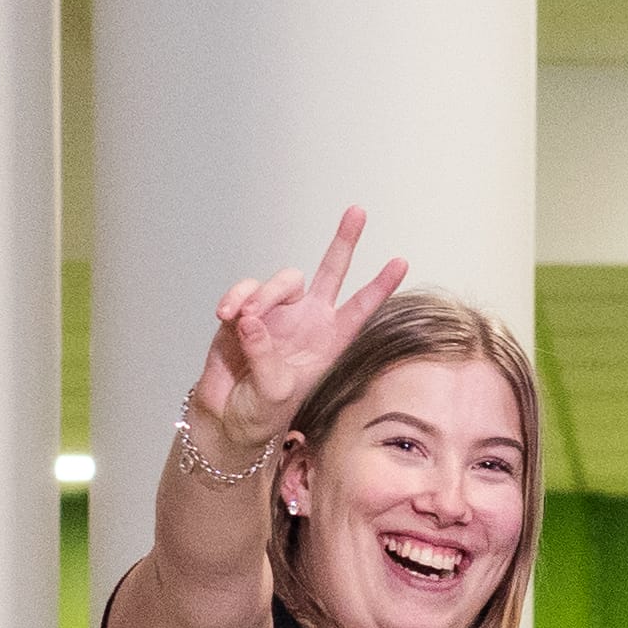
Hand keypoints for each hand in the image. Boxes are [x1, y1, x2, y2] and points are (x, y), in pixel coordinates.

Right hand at [186, 206, 405, 466]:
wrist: (228, 416)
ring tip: (245, 320)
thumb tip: (250, 319)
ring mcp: (278, 314)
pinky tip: (226, 315)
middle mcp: (308, 322)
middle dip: (344, 242)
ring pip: (283, 280)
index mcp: (329, 342)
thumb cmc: (261, 412)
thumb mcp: (273, 392)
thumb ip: (265, 354)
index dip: (379, 287)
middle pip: (332, 273)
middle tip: (358, 211)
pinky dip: (235, 297)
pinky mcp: (244, 311)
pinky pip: (245, 290)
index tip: (401, 261)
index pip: (360, 310)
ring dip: (265, 296)